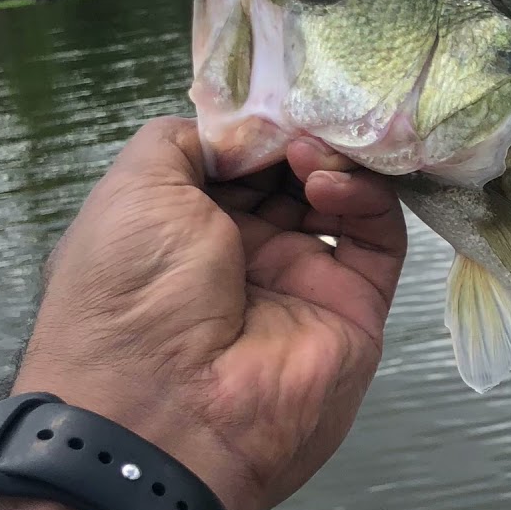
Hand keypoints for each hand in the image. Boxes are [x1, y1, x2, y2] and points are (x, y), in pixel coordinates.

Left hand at [0, 116, 404, 509]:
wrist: (167, 410)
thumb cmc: (132, 293)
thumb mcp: (133, 190)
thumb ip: (187, 140)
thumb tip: (244, 128)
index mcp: (184, 230)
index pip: (238, 160)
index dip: (257, 126)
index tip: (271, 99)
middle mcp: (245, 254)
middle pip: (292, 174)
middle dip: (301, 136)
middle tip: (305, 114)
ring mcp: (303, 279)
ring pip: (341, 198)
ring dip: (332, 162)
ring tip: (312, 154)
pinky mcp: (356, 304)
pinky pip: (378, 238)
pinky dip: (364, 199)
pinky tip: (328, 184)